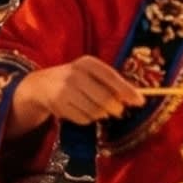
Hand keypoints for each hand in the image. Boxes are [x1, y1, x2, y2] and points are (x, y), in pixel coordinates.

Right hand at [14, 56, 145, 126]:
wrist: (42, 85)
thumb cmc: (76, 79)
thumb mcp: (91, 74)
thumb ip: (112, 83)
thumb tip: (137, 98)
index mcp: (87, 63)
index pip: (111, 77)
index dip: (127, 90)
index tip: (140, 102)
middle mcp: (75, 74)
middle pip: (105, 99)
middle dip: (116, 108)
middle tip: (118, 111)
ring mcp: (65, 90)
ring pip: (95, 111)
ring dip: (101, 114)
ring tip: (95, 108)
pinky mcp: (59, 105)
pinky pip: (84, 119)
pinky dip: (88, 119)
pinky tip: (81, 110)